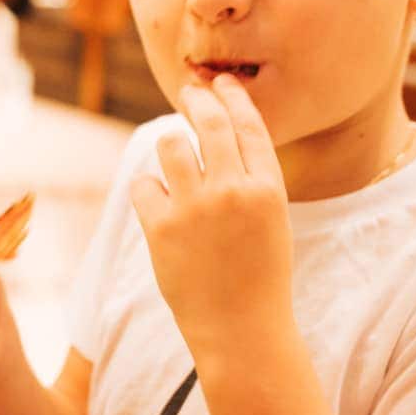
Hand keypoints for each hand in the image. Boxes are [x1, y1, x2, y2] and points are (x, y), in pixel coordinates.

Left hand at [129, 75, 294, 364]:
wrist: (241, 330)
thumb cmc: (258, 278)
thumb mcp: (271, 223)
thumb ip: (250, 181)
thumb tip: (216, 138)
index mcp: (268, 190)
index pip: (250, 127)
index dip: (233, 99)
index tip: (222, 84)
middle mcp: (233, 191)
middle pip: (209, 124)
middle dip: (197, 100)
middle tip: (190, 91)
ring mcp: (195, 208)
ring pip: (170, 145)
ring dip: (170, 147)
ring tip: (174, 163)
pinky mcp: (162, 228)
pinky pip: (144, 185)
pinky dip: (148, 190)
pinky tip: (158, 205)